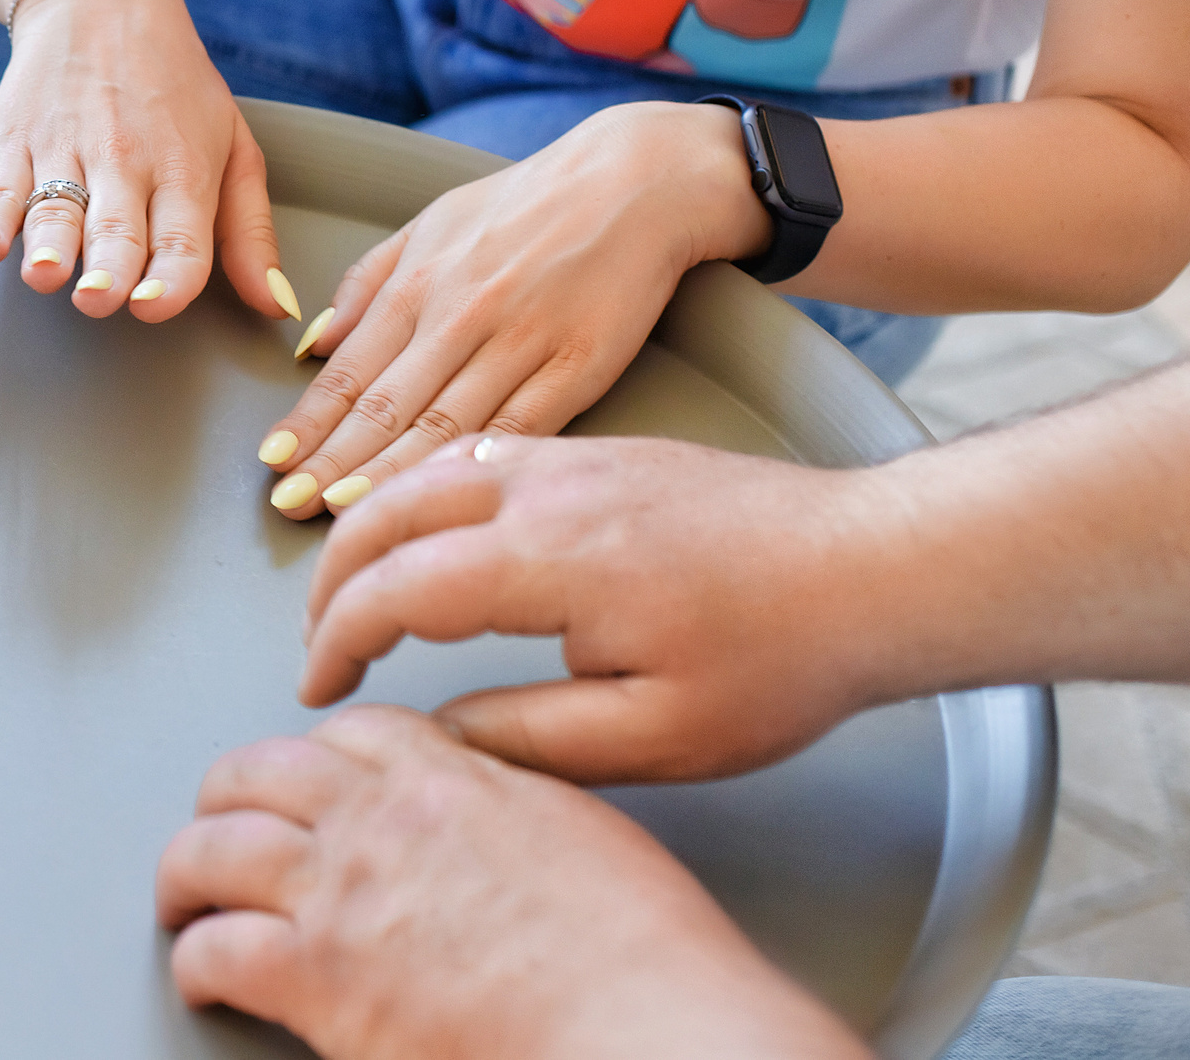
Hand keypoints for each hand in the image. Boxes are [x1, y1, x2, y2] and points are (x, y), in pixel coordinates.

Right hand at [0, 0, 289, 324]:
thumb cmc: (173, 86)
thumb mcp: (232, 146)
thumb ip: (249, 233)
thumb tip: (275, 305)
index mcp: (184, 170)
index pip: (182, 237)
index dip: (169, 277)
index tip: (153, 305)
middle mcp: (125, 162)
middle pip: (117, 228)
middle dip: (107, 269)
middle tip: (99, 299)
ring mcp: (65, 150)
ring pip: (56, 208)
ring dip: (49, 244)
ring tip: (46, 273)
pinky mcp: (15, 141)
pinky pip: (0, 186)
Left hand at [156, 707, 867, 1059]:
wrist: (645, 1028)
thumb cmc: (643, 963)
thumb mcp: (584, 840)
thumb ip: (513, 816)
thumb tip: (492, 831)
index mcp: (456, 781)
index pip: (353, 733)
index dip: (314, 753)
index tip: (304, 778)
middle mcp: (383, 818)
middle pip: (259, 772)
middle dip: (227, 797)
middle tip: (217, 825)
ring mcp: (343, 890)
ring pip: (214, 848)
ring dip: (187, 871)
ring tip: (181, 894)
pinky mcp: (318, 972)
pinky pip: (219, 949)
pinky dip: (198, 961)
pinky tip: (201, 974)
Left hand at [258, 100, 767, 516]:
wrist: (637, 181)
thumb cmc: (529, 203)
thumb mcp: (432, 223)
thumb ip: (367, 285)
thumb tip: (312, 345)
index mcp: (419, 284)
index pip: (348, 369)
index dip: (307, 421)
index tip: (274, 461)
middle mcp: (459, 317)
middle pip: (382, 406)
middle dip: (328, 462)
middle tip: (287, 506)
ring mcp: (519, 346)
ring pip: (440, 425)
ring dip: (384, 475)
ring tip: (340, 516)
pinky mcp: (576, 370)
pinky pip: (515, 428)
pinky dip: (471, 464)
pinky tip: (439, 496)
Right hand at [299, 434, 898, 782]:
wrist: (872, 566)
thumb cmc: (779, 658)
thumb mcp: (655, 736)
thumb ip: (529, 738)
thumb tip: (438, 733)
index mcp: (545, 559)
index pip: (393, 588)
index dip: (337, 640)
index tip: (320, 687)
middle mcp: (542, 488)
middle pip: (387, 512)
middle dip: (330, 577)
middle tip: (318, 639)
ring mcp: (570, 458)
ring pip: (424, 472)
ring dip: (369, 526)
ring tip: (351, 587)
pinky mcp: (598, 450)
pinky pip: (475, 456)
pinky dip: (421, 491)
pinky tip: (425, 530)